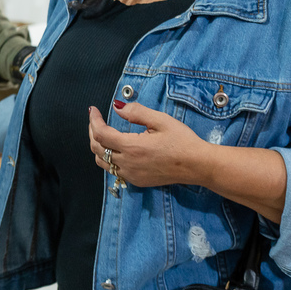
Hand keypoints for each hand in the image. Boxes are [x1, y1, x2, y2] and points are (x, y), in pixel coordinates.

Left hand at [87, 101, 206, 187]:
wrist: (197, 165)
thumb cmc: (182, 141)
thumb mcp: (161, 120)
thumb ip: (136, 112)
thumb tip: (117, 107)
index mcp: (132, 147)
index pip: (101, 134)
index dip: (94, 121)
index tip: (93, 110)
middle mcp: (128, 163)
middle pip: (97, 148)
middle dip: (93, 132)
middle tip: (96, 120)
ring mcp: (131, 174)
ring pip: (102, 162)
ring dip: (98, 147)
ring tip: (102, 134)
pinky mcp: (137, 181)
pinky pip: (114, 171)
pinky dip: (108, 159)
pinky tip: (115, 150)